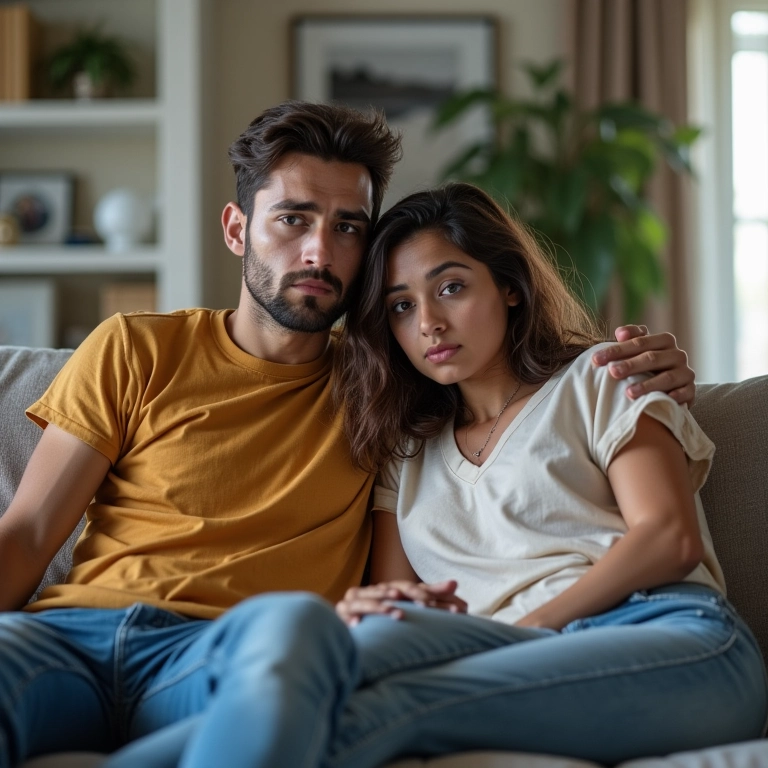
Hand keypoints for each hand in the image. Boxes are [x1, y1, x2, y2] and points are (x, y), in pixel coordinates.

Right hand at [335, 579, 466, 625]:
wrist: (346, 613)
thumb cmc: (380, 609)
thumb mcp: (406, 602)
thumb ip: (430, 594)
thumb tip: (456, 583)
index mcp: (392, 588)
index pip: (415, 588)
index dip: (433, 596)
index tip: (456, 610)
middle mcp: (375, 590)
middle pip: (395, 589)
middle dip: (412, 597)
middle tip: (427, 606)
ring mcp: (357, 600)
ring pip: (370, 600)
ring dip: (382, 607)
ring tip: (397, 614)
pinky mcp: (342, 611)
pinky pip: (346, 612)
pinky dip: (351, 617)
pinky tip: (357, 624)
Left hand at [591, 325, 695, 405]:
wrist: (670, 386)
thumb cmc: (647, 365)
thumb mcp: (638, 350)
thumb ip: (630, 338)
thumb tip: (620, 333)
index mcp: (664, 340)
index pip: (639, 342)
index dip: (617, 350)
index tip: (596, 359)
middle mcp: (677, 354)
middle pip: (652, 358)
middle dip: (630, 365)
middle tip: (612, 372)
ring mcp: (685, 373)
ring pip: (667, 377)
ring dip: (648, 385)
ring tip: (629, 392)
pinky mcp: (691, 391)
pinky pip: (686, 393)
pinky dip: (676, 397)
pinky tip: (664, 400)